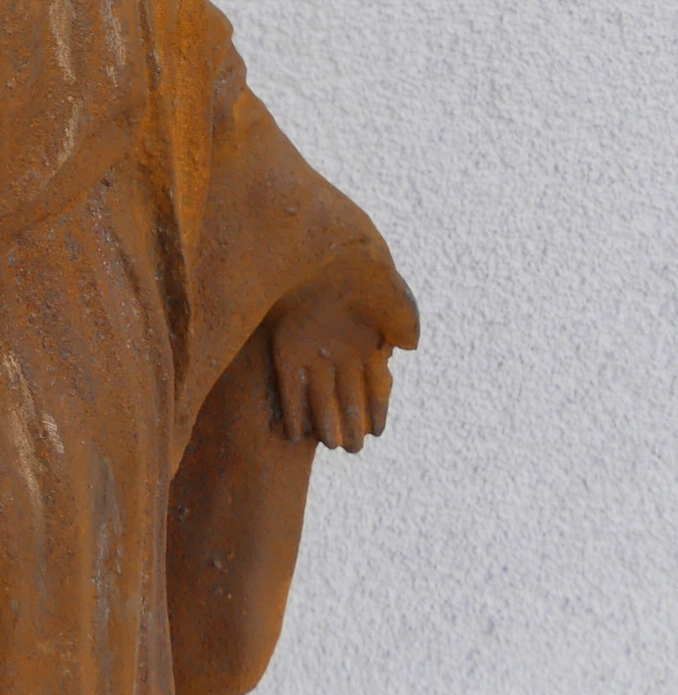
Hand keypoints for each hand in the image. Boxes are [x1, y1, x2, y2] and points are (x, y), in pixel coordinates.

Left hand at [269, 264, 418, 453]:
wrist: (319, 244)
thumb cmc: (361, 267)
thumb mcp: (392, 292)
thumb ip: (404, 320)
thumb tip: (408, 346)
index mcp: (366, 343)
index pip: (375, 386)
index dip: (377, 410)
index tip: (377, 432)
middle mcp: (340, 352)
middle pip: (346, 397)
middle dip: (349, 423)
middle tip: (351, 450)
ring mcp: (312, 350)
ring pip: (319, 395)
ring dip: (323, 420)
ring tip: (330, 445)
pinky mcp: (286, 346)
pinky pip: (288, 383)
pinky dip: (292, 407)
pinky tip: (295, 431)